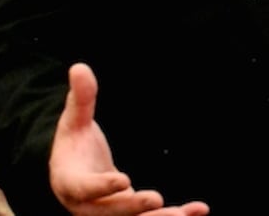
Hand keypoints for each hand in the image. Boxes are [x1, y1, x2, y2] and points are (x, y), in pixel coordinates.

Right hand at [49, 63, 210, 215]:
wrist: (73, 171)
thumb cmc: (73, 144)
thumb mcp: (74, 120)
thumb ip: (80, 98)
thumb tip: (79, 67)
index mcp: (70, 182)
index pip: (84, 188)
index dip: (101, 186)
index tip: (123, 180)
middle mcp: (88, 206)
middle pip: (110, 213)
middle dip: (134, 208)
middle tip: (157, 200)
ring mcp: (109, 214)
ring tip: (186, 215)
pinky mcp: (130, 215)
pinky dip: (175, 214)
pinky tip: (199, 210)